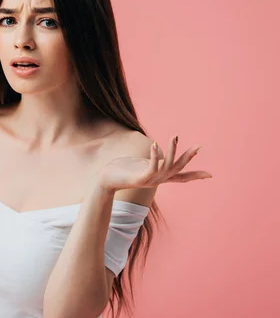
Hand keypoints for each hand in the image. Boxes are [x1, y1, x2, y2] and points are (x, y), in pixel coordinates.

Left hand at [97, 135, 212, 192]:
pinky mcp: (140, 179)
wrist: (106, 180)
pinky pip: (151, 167)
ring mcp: (149, 181)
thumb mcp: (140, 163)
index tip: (211, 175)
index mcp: (159, 177)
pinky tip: (155, 145)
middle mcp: (157, 180)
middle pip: (177, 169)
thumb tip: (157, 151)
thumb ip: (150, 160)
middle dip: (188, 157)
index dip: (195, 176)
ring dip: (171, 151)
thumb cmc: (121, 170)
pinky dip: (154, 156)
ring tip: (175, 136)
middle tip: (199, 146)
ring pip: (166, 166)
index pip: (181, 177)